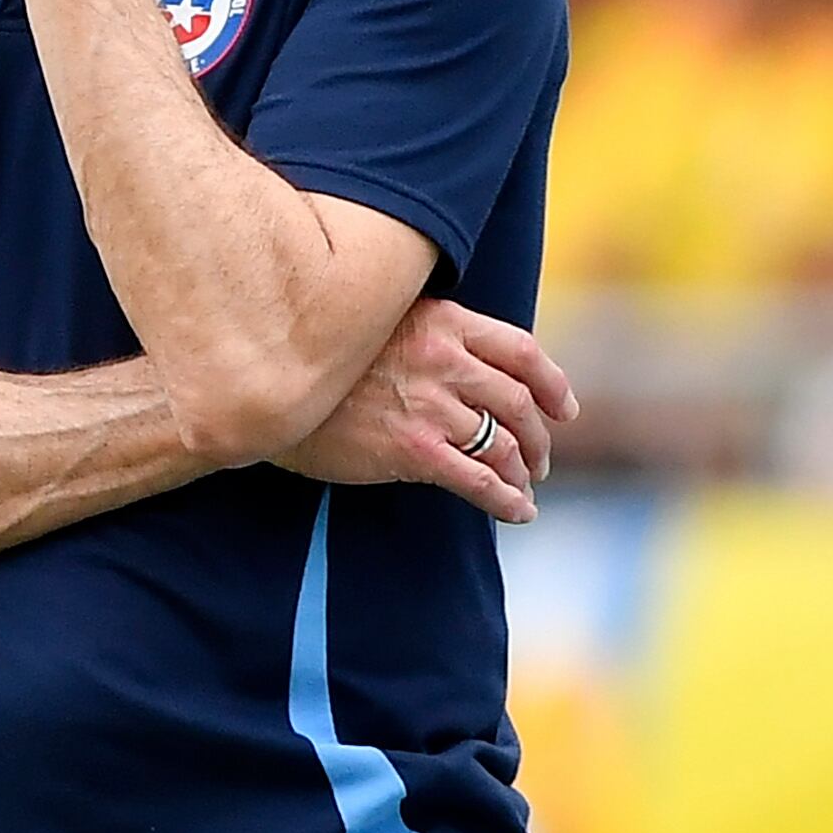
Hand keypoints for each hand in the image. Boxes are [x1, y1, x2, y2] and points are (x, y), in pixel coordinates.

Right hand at [274, 299, 577, 524]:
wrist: (269, 386)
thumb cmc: (319, 359)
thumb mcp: (377, 323)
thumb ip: (428, 337)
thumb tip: (468, 368)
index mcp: (440, 321)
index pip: (522, 350)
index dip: (552, 385)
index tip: (563, 409)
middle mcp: (443, 359)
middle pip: (518, 402)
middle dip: (539, 439)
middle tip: (540, 459)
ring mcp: (430, 406)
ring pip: (503, 445)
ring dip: (522, 471)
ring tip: (522, 486)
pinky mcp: (412, 450)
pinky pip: (480, 481)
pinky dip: (507, 500)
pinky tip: (517, 511)